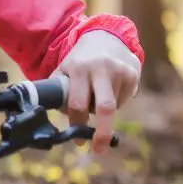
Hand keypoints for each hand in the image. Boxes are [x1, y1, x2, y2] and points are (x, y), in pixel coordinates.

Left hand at [53, 30, 141, 153]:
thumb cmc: (80, 61)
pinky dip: (116, 101)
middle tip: (98, 148)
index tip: (78, 140)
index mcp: (78, 68)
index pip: (77, 103)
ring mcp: (120, 71)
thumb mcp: (65, 70)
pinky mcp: (133, 74)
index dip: (77, 123)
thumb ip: (58, 92)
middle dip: (102, 132)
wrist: (105, 35)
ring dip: (103, 110)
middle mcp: (100, 68)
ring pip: (113, 107)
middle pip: (104, 107)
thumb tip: (49, 122)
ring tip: (97, 94)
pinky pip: (124, 100)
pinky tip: (110, 87)